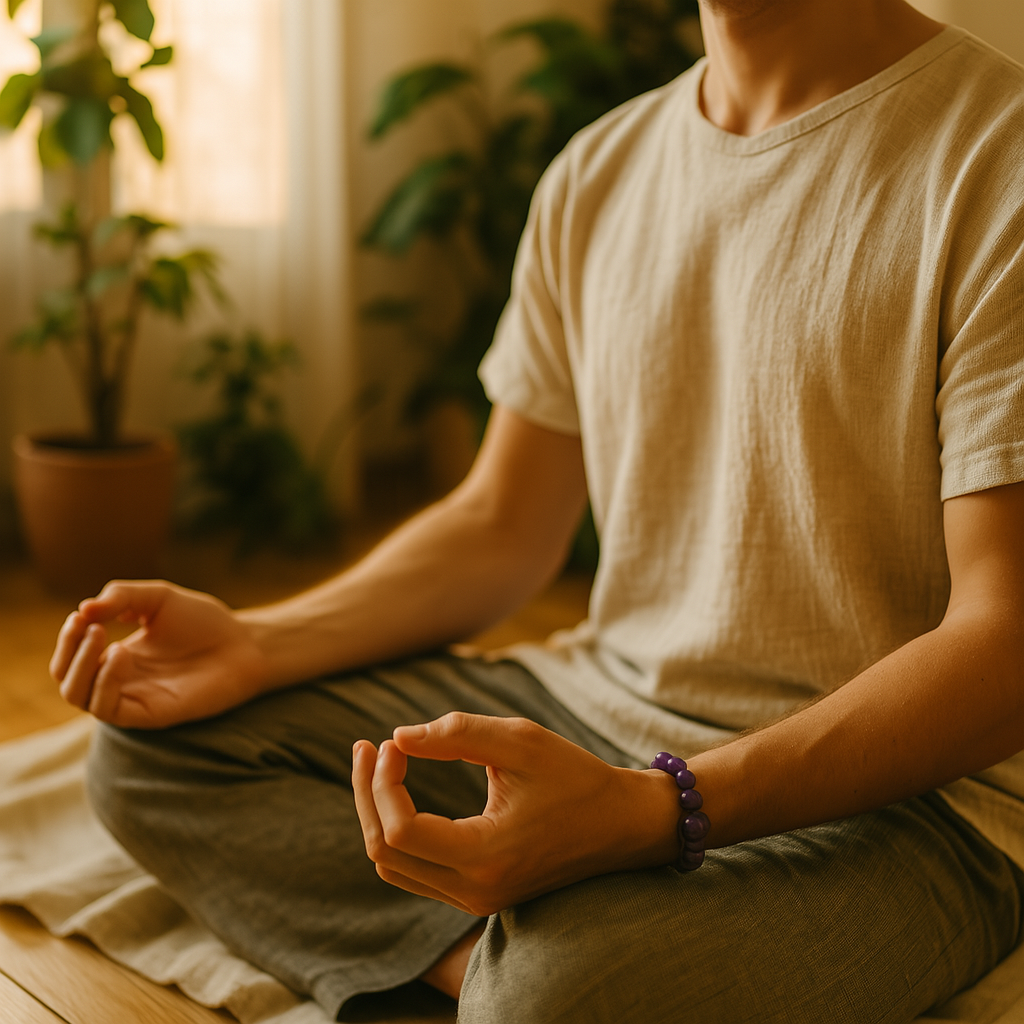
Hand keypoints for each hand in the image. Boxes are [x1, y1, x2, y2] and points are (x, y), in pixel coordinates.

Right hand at [50, 580, 267, 728]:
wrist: (245, 642)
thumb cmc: (205, 622)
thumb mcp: (159, 598)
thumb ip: (122, 597)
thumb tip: (83, 609)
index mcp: (118, 656)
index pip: (71, 657)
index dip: (68, 637)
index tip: (80, 614)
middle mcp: (121, 681)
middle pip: (66, 679)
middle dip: (68, 651)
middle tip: (90, 626)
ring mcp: (134, 698)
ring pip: (80, 697)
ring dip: (82, 666)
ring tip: (105, 637)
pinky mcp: (151, 714)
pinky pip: (109, 709)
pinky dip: (104, 681)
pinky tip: (123, 654)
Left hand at [352, 713, 679, 915]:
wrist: (623, 825)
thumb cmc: (576, 777)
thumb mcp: (521, 741)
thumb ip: (457, 734)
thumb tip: (398, 736)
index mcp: (486, 856)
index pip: (400, 829)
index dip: (383, 782)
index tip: (393, 741)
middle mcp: (475, 891)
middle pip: (384, 852)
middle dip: (367, 794)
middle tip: (366, 747)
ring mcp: (475, 899)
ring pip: (393, 866)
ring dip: (376, 814)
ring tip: (378, 763)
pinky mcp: (477, 894)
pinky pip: (414, 871)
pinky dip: (397, 831)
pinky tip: (399, 792)